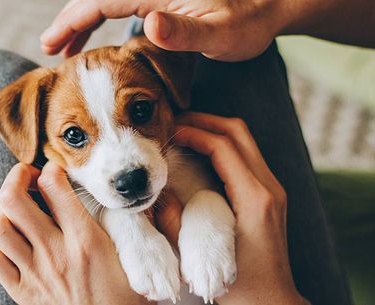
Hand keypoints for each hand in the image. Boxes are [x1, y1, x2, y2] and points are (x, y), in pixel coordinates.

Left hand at [0, 162, 149, 304]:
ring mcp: (34, 273)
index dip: (51, 168)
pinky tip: (13, 244)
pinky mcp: (22, 292)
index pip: (54, 185)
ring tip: (19, 212)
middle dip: (16, 177)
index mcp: (86, 239)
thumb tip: (120, 198)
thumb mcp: (130, 258)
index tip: (56, 170)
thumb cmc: (125, 299)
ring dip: (4, 212)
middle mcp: (55, 252)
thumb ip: (123, 225)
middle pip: (13, 199)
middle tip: (28, 178)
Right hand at [40, 0, 284, 60]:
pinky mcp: (161, 0)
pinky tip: (100, 42)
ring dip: (83, 22)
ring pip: (106, 2)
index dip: (72, 20)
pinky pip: (121, 6)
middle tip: (49, 49)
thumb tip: (149, 24)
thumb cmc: (250, 22)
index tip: (50, 44)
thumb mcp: (223, 33)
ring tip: (65, 48)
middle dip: (70, 21)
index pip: (102, 1)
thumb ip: (186, 32)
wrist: (270, 5)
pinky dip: (103, 22)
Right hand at [155, 113, 309, 304]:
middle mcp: (269, 187)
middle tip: (174, 122)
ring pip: (244, 140)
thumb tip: (157, 192)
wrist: (273, 303)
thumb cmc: (241, 286)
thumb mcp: (200, 257)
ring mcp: (272, 189)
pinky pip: (245, 156)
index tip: (169, 131)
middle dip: (204, 120)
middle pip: (238, 132)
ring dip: (213, 130)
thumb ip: (174, 223)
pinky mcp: (268, 195)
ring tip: (183, 132)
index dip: (193, 132)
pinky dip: (221, 146)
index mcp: (254, 198)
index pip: (223, 146)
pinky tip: (198, 154)